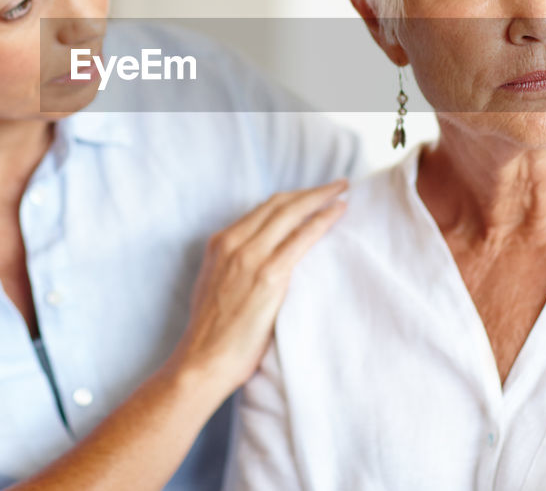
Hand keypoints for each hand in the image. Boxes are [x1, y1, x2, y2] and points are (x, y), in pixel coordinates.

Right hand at [167, 180, 347, 397]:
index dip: (291, 198)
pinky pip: (302, 238)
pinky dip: (323, 220)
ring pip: (291, 213)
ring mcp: (250, 257)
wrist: (202, 361)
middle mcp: (233, 242)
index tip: (311, 195)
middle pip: (279, 204)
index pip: (263, 209)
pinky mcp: (268, 275)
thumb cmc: (212, 334)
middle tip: (336, 185)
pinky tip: (339, 212)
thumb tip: (261, 263)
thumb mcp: (217, 286)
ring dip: (321, 197)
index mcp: (220, 243)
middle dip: (310, 191)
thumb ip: (235, 267)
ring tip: (342, 191)